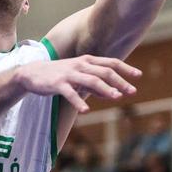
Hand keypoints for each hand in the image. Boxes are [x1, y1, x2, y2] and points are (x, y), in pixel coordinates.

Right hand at [15, 55, 140, 113]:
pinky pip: (70, 93)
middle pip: (104, 71)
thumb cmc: (59, 75)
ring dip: (104, 89)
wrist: (32, 73)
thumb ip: (95, 83)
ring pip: (90, 80)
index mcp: (87, 61)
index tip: (139, 76)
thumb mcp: (79, 77)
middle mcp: (80, 65)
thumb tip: (113, 92)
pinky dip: (78, 101)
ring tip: (116, 98)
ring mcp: (69, 74)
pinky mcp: (58, 84)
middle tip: (132, 91)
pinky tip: (86, 110)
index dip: (125, 69)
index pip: (111, 63)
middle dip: (120, 81)